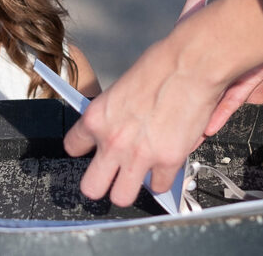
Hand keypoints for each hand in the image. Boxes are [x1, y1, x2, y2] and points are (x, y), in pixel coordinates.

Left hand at [64, 0, 262, 205]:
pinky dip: (162, 179)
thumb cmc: (159, 67)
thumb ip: (112, 116)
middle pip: (91, 187)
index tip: (93, 150)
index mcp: (96, 119)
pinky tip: (163, 166)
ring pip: (121, 197)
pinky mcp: (166, 161)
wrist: (190, 64)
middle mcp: (112, 141)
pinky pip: (158, 187)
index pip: (72, 148)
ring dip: (129, 189)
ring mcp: (138, 155)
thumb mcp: (120, 90)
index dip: (85, 150)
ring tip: (136, 178)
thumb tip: (113, 130)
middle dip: (100, 185)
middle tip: (111, 177)